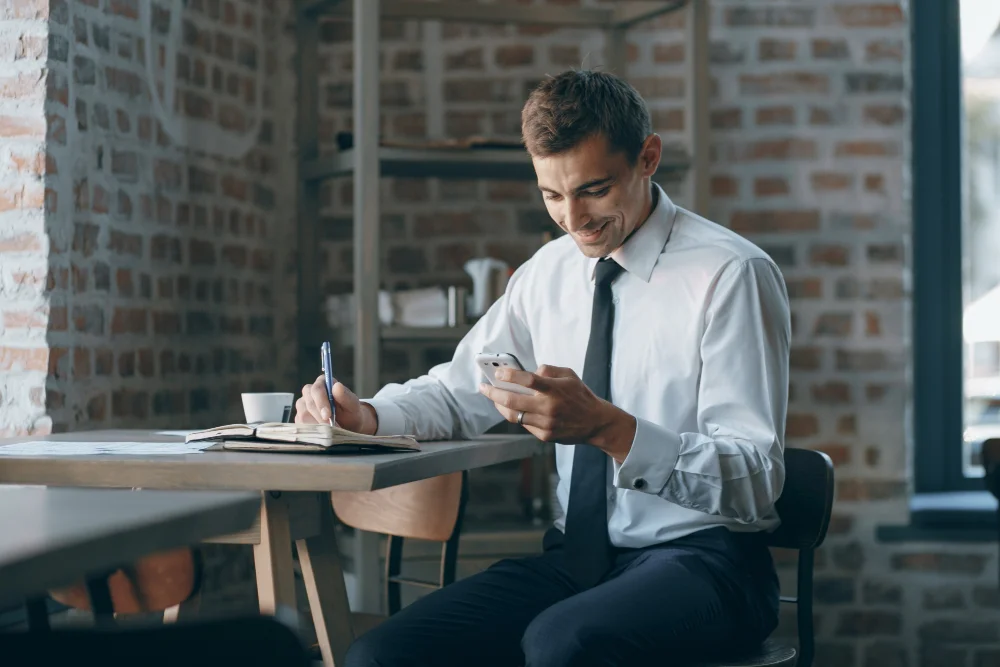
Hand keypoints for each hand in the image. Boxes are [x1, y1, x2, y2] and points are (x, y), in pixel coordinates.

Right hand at [295, 375, 377, 435]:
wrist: (348, 425)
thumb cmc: (350, 412)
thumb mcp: (352, 405)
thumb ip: (345, 396)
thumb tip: (337, 386)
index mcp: (322, 383)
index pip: (317, 390)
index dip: (321, 403)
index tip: (328, 415)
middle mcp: (309, 392)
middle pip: (309, 403)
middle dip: (320, 417)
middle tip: (331, 427)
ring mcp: (302, 405)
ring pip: (303, 415)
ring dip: (317, 425)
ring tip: (330, 431)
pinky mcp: (299, 417)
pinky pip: (301, 425)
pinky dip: (312, 430)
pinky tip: (322, 433)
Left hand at [478, 365, 636, 460]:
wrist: (595, 423)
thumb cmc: (580, 395)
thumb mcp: (569, 375)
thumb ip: (548, 370)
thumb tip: (527, 372)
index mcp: (555, 390)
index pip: (528, 380)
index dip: (510, 375)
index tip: (498, 372)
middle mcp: (549, 408)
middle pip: (513, 401)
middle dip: (494, 393)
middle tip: (484, 387)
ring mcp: (546, 424)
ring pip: (514, 415)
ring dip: (499, 405)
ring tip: (492, 397)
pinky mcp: (545, 435)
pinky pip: (523, 424)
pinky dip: (515, 415)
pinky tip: (509, 407)